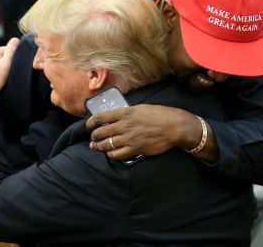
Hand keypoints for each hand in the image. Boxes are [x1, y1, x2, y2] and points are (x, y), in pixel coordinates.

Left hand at [86, 104, 214, 160]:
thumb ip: (126, 113)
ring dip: (99, 146)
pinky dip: (110, 154)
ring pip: (106, 145)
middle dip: (93, 136)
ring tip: (96, 146)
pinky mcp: (135, 149)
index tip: (88, 126)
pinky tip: (110, 153)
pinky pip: (116, 155)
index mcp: (125, 112)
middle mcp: (124, 125)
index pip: (100, 117)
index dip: (90, 123)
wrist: (174, 126)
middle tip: (93, 138)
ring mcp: (129, 138)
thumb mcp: (140, 108)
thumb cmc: (160, 115)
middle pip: (100, 132)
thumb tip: (115, 118)